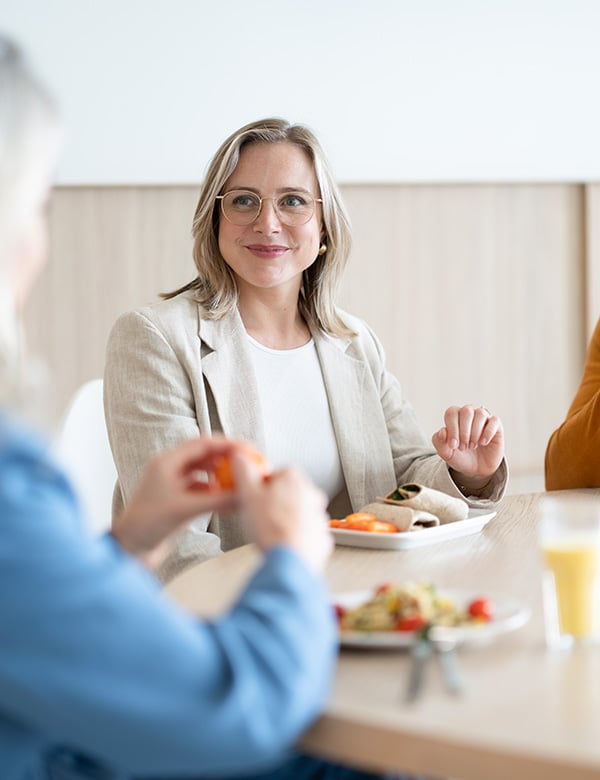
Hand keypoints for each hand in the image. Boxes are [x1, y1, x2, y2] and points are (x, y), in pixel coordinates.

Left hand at [112, 436, 239, 566]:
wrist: (130, 549)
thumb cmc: (148, 525)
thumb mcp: (186, 509)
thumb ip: (217, 501)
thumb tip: (246, 496)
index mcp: (166, 462)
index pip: (202, 444)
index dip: (227, 444)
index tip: (247, 449)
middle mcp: (169, 469)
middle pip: (204, 454)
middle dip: (226, 458)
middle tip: (248, 463)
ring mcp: (172, 483)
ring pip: (202, 471)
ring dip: (220, 474)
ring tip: (238, 480)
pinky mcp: (176, 498)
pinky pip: (200, 487)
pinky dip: (213, 490)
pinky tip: (224, 498)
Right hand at [233, 453, 331, 573]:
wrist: (289, 560)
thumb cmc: (271, 527)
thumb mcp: (248, 494)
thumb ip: (244, 472)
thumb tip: (241, 458)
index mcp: (295, 479)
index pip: (278, 473)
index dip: (263, 486)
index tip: (255, 496)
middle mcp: (312, 495)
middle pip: (290, 494)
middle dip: (275, 503)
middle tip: (260, 515)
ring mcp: (319, 517)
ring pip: (299, 514)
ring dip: (286, 520)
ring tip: (269, 532)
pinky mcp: (321, 538)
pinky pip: (306, 534)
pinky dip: (295, 538)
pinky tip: (281, 544)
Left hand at [432, 405, 504, 488]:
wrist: (477, 469)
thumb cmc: (460, 456)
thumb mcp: (446, 452)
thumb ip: (439, 441)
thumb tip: (442, 431)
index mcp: (455, 417)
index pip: (451, 413)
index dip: (452, 428)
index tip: (453, 445)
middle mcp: (469, 413)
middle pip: (466, 411)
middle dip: (464, 431)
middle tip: (464, 446)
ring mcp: (484, 418)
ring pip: (480, 413)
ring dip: (475, 432)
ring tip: (473, 446)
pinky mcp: (496, 425)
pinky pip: (494, 421)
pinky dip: (488, 432)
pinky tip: (483, 443)